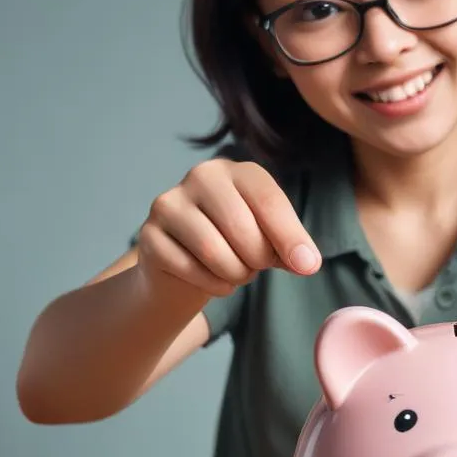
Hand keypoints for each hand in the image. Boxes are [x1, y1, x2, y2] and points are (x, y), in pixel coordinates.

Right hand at [136, 159, 320, 296]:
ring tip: (236, 272)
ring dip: (236, 275)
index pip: (270, 201)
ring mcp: (169, 204)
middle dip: (258, 260)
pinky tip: (213, 280)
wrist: (184, 269)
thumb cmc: (237, 247)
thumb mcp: (270, 240)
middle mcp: (202, 177)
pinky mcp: (148, 235)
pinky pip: (190, 270)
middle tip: (255, 266)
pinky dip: (212, 285)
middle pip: (243, 229)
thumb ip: (290, 246)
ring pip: (215, 252)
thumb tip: (307, 262)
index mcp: (238, 171)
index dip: (291, 238)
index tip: (308, 267)